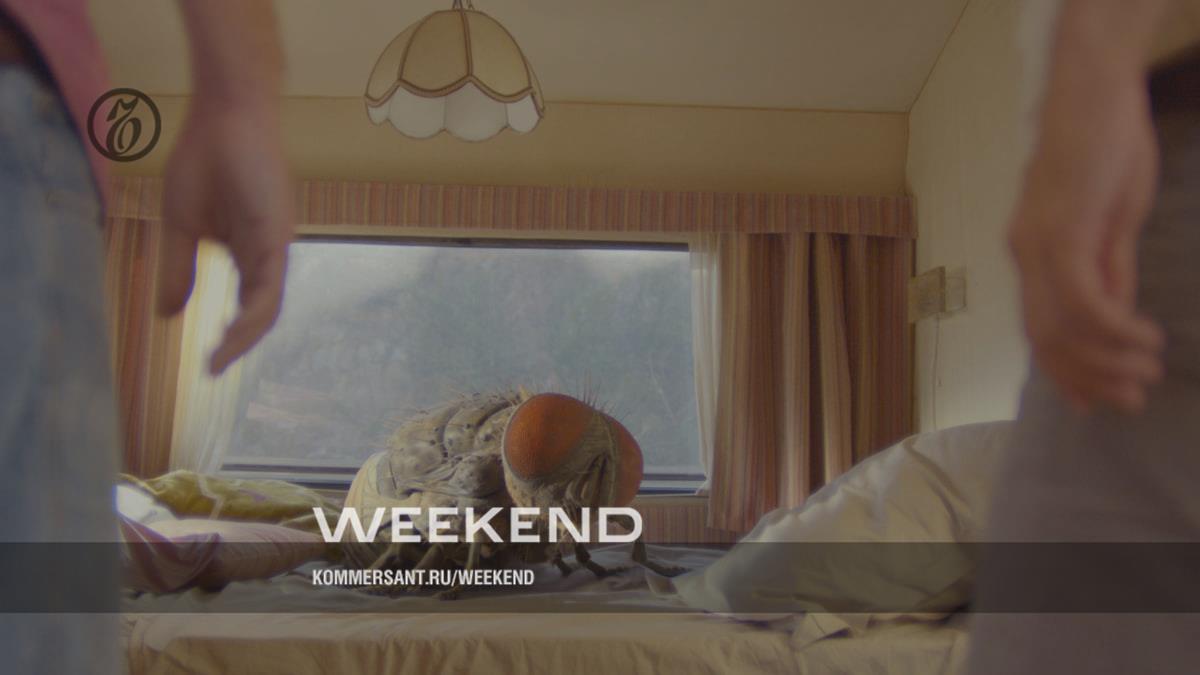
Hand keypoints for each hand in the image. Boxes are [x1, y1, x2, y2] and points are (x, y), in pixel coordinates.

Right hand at [157, 100, 293, 374]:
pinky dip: (253, 314)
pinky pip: (269, 285)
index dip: (231, 335)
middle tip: (214, 370)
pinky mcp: (276, 235)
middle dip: (239, 343)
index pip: (248, 305)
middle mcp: (268, 254)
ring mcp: (276, 245)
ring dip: (244, 336)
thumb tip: (166, 315)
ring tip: (219, 359)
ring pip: (267, 305)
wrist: (225, 115)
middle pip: (261, 311)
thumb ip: (178, 270)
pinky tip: (234, 332)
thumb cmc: (205, 161)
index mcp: (249, 252)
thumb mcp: (181, 225)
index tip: (207, 363)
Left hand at [1009, 70, 1163, 413]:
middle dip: (1087, 379)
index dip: (1064, 372)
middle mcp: (1024, 255)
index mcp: (1031, 253)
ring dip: (1106, 360)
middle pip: (1045, 339)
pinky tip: (1144, 338)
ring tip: (1146, 373)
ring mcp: (1037, 245)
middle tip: (1129, 402)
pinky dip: (1112, 328)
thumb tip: (1114, 316)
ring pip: (1062, 328)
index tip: (1095, 402)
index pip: (1039, 329)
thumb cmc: (1105, 147)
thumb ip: (1109, 268)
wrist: (1093, 92)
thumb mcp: (1111, 220)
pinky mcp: (1059, 232)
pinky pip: (1081, 300)